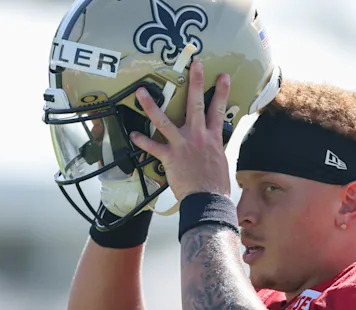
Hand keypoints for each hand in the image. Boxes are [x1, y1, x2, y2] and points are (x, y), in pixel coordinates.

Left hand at [129, 61, 231, 203]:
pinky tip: (133, 135)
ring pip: (164, 121)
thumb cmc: (215, 185)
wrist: (208, 200)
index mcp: (213, 138)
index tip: (222, 76)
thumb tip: (214, 146)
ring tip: (141, 92)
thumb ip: (215, 149)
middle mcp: (198, 136)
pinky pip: (152, 147)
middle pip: (196, 105)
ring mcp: (182, 145)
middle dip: (195, 83)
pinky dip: (142, 141)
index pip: (218, 110)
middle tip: (194, 64)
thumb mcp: (221, 162)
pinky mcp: (170, 157)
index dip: (221, 92)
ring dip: (151, 106)